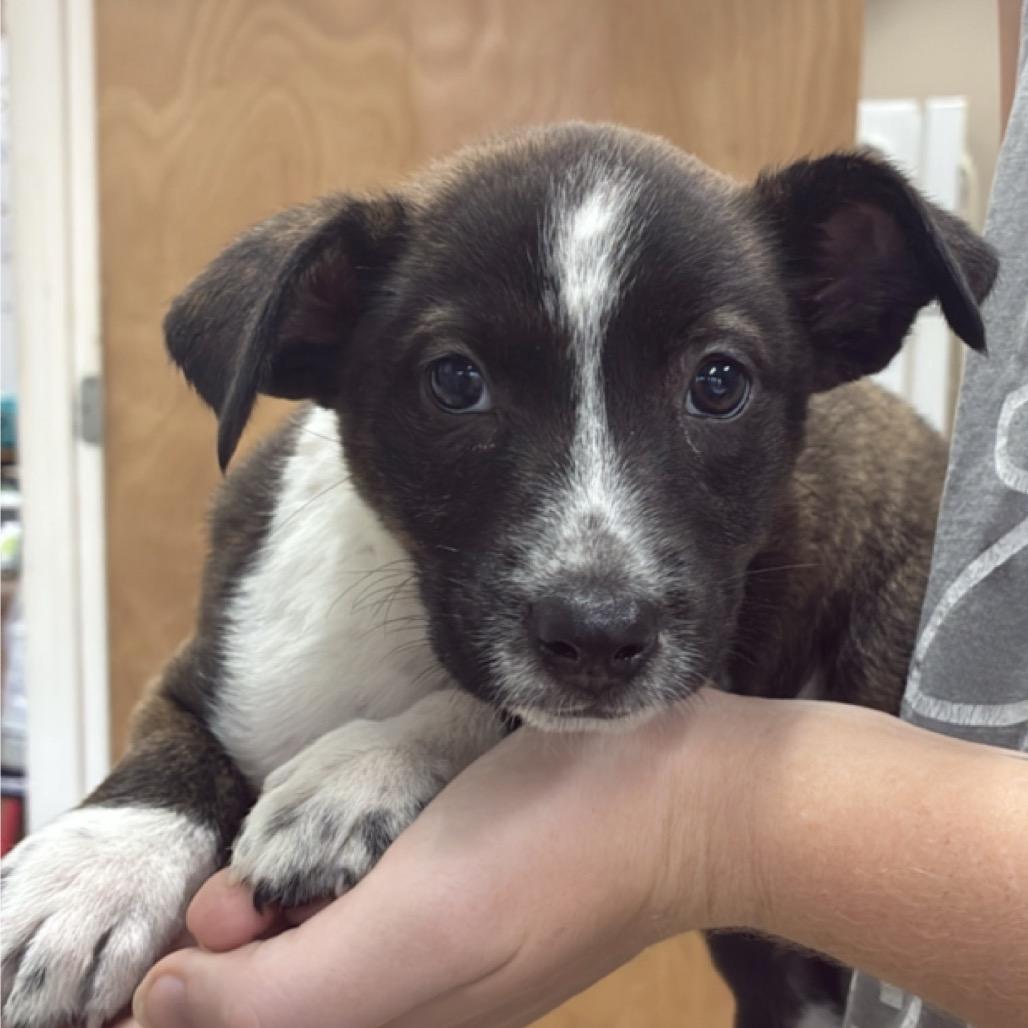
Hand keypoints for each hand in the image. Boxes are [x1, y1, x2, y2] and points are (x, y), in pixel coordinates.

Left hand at [132, 689, 757, 1027]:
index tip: (221, 910)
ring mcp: (446, 949)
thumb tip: (163, 1003)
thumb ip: (285, 992)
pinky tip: (374, 833)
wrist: (684, 795)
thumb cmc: (550, 852)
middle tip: (257, 873)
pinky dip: (348, 867)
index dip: (199, 987)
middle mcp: (417, 1005)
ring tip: (311, 847)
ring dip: (293, 894)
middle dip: (241, 936)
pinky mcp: (469, 898)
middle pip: (284, 990)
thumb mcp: (413, 929)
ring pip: (325, 942)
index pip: (251, 1026)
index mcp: (397, 1025)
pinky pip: (377, 901)